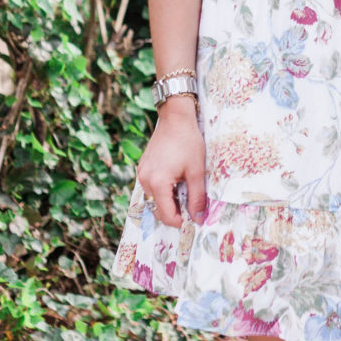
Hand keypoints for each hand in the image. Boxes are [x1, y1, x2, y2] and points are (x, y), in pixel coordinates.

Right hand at [135, 100, 206, 225]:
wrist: (175, 118)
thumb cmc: (188, 142)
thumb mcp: (197, 171)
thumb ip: (197, 197)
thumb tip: (199, 218)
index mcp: (158, 183)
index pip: (166, 215)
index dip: (180, 222)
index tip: (193, 221)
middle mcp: (145, 180)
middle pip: (157, 209)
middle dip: (174, 212)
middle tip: (191, 206)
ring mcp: (142, 174)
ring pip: (153, 199)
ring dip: (168, 201)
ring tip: (185, 191)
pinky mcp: (143, 168)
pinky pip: (151, 187)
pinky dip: (162, 191)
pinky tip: (176, 182)